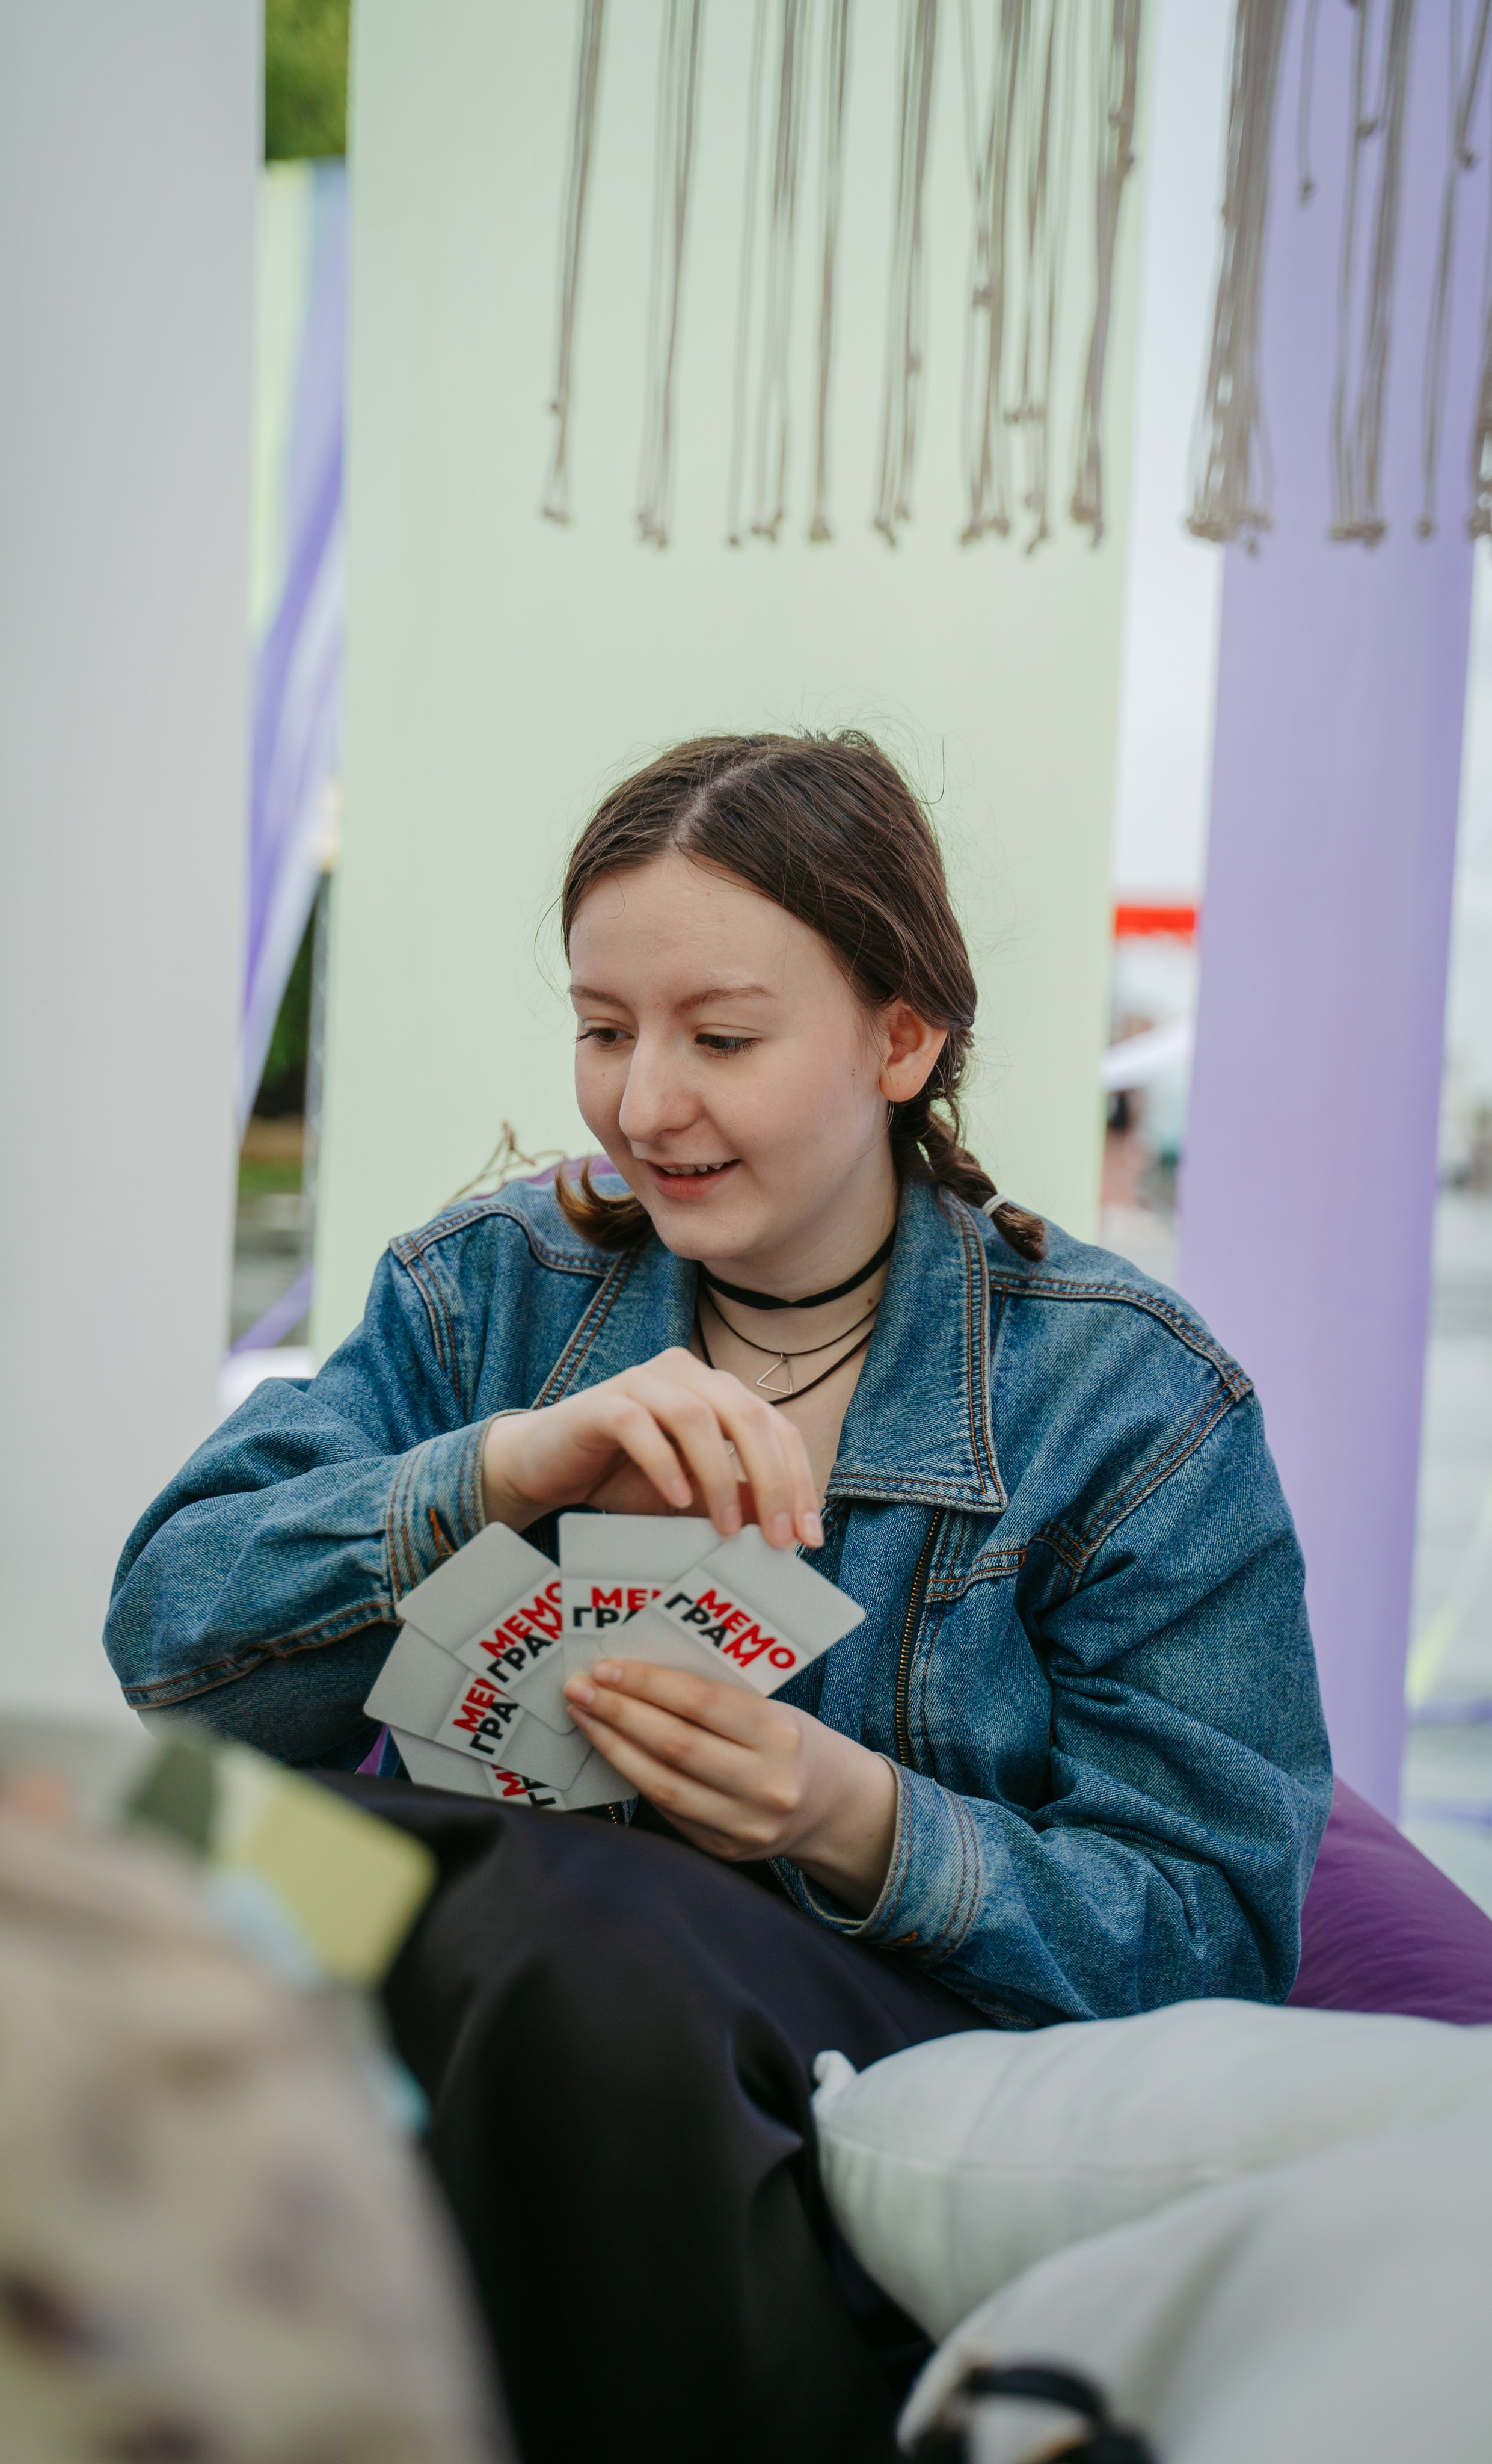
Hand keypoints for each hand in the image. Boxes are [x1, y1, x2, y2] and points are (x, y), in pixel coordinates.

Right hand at [481, 1347, 822, 1550]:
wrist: (547, 1468)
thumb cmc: (626, 1479)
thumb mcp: (694, 1495)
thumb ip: (738, 1498)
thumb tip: (791, 1524)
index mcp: (716, 1390)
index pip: (776, 1425)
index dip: (798, 1478)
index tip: (809, 1534)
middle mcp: (686, 1374)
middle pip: (747, 1415)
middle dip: (772, 1480)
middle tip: (779, 1538)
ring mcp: (642, 1382)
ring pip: (698, 1417)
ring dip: (719, 1478)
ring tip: (725, 1531)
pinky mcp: (602, 1403)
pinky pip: (639, 1425)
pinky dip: (664, 1464)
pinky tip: (676, 1501)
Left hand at [563, 1659, 898, 1916]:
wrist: (833, 1807)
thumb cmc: (792, 1742)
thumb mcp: (772, 1709)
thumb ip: (715, 1701)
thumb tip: (636, 1679)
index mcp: (779, 1734)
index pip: (700, 1703)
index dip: (647, 1684)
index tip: (606, 1669)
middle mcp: (764, 1783)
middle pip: (673, 1744)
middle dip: (618, 1712)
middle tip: (579, 1689)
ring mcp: (744, 1825)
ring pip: (661, 1783)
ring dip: (614, 1747)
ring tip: (584, 1718)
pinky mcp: (724, 1849)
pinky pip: (668, 1809)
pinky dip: (635, 1777)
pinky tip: (612, 1752)